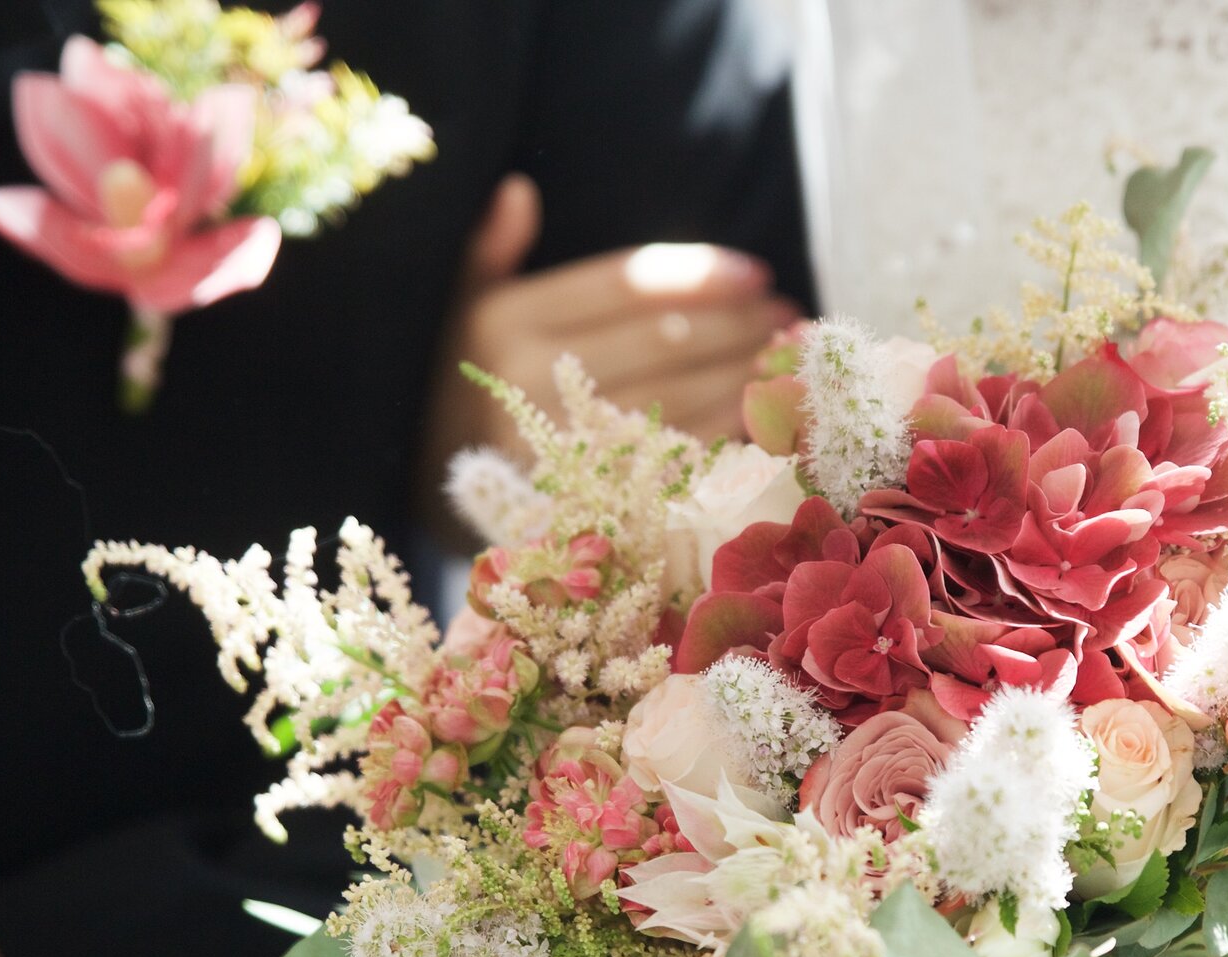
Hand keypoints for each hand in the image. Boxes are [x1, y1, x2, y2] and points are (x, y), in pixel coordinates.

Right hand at [421, 173, 799, 481]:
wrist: (442, 490)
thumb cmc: (467, 382)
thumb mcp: (465, 307)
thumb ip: (491, 250)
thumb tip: (518, 190)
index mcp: (506, 322)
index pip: (625, 285)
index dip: (697, 276)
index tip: (755, 271)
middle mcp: (531, 381)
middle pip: (662, 340)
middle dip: (735, 322)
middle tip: (784, 311)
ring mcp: (562, 444)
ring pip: (679, 394)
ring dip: (743, 370)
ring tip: (782, 349)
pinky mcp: (591, 494)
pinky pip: (678, 451)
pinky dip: (729, 425)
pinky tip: (761, 403)